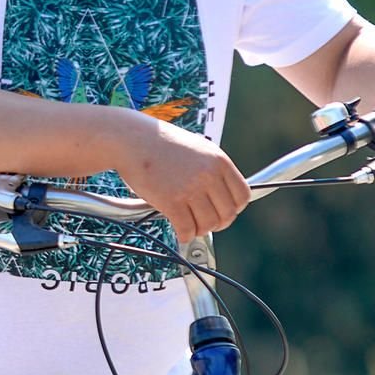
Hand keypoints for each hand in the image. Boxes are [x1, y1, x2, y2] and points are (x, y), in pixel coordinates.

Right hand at [111, 118, 250, 240]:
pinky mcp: (171, 201)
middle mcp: (208, 174)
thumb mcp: (198, 148)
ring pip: (208, 225)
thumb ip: (213, 170)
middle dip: (217, 223)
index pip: (242, 195)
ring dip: (200, 229)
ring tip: (190, 224)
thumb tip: (222, 197)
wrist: (132, 138)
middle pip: (228, 214)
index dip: (234, 208)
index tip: (223, 211)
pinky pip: (187, 230)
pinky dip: (185, 235)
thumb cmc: (161, 143)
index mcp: (219, 161)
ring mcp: (190, 188)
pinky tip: (179, 230)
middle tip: (204, 222)